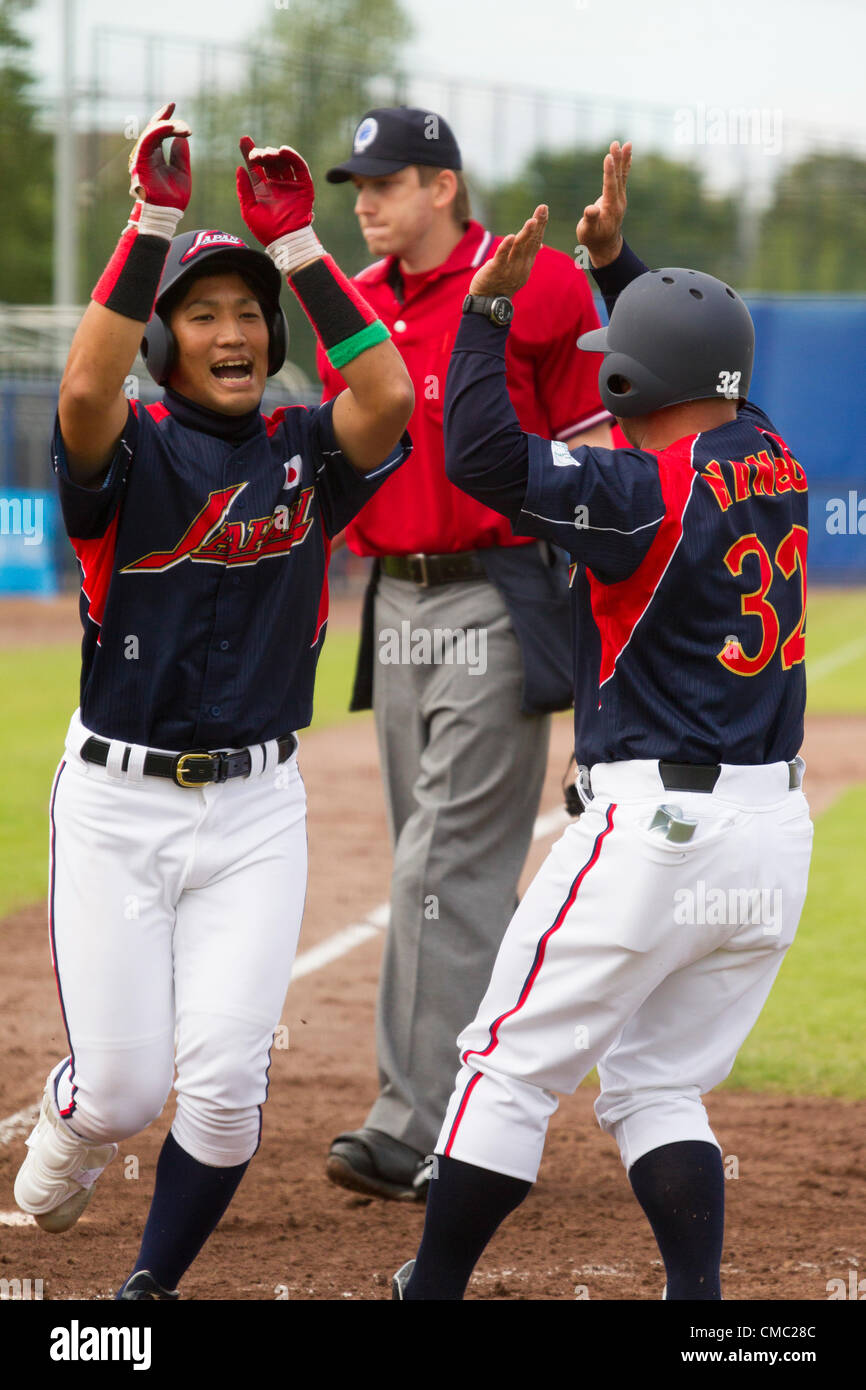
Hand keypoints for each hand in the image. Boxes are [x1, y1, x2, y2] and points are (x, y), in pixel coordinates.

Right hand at [128, 102, 190, 209]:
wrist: (166, 215)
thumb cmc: (172, 199)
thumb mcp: (182, 172)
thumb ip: (180, 155)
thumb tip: (181, 138)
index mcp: (153, 157)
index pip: (156, 133)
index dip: (164, 119)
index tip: (173, 107)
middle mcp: (144, 156)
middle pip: (151, 129)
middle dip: (163, 116)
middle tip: (173, 106)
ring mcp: (140, 158)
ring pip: (150, 133)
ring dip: (167, 126)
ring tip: (183, 127)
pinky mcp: (140, 162)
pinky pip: (148, 141)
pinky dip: (159, 132)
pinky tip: (171, 127)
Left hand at [236, 138, 314, 247]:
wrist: (285, 240)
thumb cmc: (266, 230)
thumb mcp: (249, 210)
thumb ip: (244, 189)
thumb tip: (239, 168)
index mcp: (264, 190)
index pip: (256, 167)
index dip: (249, 153)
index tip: (243, 140)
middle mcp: (277, 186)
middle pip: (269, 162)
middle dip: (261, 154)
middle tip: (256, 155)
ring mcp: (291, 185)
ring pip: (283, 162)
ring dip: (274, 154)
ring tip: (267, 154)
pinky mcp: (304, 187)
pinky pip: (300, 167)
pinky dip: (293, 157)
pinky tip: (283, 151)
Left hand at [468, 205, 548, 297]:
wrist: (488, 302)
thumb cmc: (502, 283)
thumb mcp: (519, 268)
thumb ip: (528, 255)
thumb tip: (540, 244)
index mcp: (527, 262)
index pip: (535, 240)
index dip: (540, 225)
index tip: (544, 208)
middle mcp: (521, 265)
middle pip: (530, 242)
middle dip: (537, 225)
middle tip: (542, 209)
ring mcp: (509, 268)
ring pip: (519, 249)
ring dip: (526, 234)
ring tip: (532, 221)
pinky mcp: (495, 270)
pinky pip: (501, 257)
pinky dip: (506, 247)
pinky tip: (511, 237)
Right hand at [576, 140, 631, 267]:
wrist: (605, 245)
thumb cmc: (593, 238)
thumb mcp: (587, 231)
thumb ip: (590, 219)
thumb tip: (591, 209)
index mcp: (610, 208)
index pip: (610, 186)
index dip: (609, 171)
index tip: (609, 156)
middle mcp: (618, 200)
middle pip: (618, 177)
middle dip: (617, 160)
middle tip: (616, 144)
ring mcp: (620, 198)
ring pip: (622, 175)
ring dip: (624, 159)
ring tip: (628, 143)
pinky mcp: (618, 196)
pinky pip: (622, 177)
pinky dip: (625, 165)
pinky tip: (628, 154)